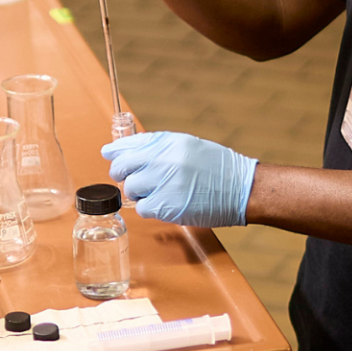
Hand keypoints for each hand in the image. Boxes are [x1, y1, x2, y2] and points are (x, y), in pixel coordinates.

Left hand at [102, 131, 257, 227]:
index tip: (109, 154)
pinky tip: (165, 204)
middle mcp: (165, 159)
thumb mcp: (188, 146)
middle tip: (136, 180)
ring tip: (159, 193)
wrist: (242, 188)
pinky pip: (142, 208)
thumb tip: (122, 148)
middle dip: (124, 175)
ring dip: (140, 194)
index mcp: (170, 142)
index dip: (115, 152)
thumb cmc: (218, 168)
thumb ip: (158, 146)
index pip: (129, 144)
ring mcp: (166, 182)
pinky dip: (150, 208)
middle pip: (123, 167)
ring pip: (130, 189)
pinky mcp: (168, 205)